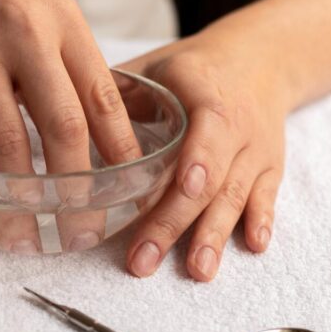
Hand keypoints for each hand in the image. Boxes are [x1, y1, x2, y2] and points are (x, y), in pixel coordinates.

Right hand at [0, 0, 140, 251]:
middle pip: (63, 127)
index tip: (124, 196)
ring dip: (15, 202)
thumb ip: (66, 65)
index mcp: (62, 21)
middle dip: (74, 191)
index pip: (105, 97)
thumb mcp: (37, 12)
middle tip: (76, 232)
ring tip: (22, 238)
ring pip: (6, 143)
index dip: (120, 154)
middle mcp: (23, 32)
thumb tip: (98, 135)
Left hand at [119, 38, 290, 280]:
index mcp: (208, 94)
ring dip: (214, 236)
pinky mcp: (270, 170)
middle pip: (209, 180)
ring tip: (198, 271)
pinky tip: (253, 248)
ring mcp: (257, 150)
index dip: (198, 159)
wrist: (261, 60)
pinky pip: (267, 199)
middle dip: (176, 222)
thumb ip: (118, 92)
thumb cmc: (196, 68)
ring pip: (236, 196)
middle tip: (145, 259)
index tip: (185, 187)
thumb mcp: (158, 65)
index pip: (207, 130)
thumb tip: (60, 117)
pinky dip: (261, 223)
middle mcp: (239, 125)